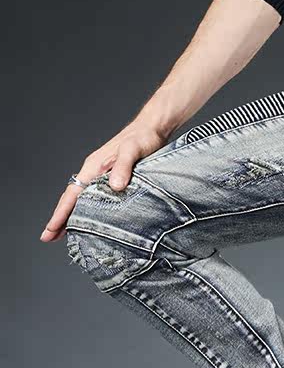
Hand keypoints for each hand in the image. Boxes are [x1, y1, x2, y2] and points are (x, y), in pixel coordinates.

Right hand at [39, 121, 167, 241]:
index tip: (50, 229)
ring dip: (71, 217)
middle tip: (48, 238)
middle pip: (71, 199)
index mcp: (93, 167)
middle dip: (59, 219)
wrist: (152, 129)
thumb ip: (124, 167)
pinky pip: (93, 199)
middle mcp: (93, 173)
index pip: (72, 194)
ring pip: (81, 200)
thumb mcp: (133, 151)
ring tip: (61, 234)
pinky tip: (88, 221)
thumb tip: (114, 186)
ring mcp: (101, 176)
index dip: (61, 213)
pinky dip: (86, 211)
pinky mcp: (111, 179)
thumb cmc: (143, 138)